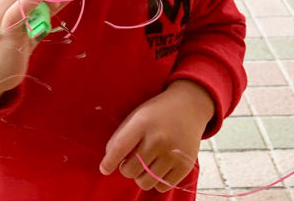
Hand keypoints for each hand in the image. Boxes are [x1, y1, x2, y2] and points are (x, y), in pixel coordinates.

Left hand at [100, 80, 214, 192]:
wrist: (189, 106)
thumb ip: (122, 136)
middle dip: (126, 168)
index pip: (119, 148)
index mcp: (142, 123)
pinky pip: (162, 187)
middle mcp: (158, 138)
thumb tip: (109, 161)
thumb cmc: (157, 113)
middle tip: (131, 161)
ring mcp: (173, 153)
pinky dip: (157, 181)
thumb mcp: (137, 115)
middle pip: (131, 170)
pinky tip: (158, 168)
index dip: (109, 162)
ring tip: (144, 165)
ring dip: (141, 177)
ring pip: (145, 182)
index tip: (104, 169)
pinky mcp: (185, 166)